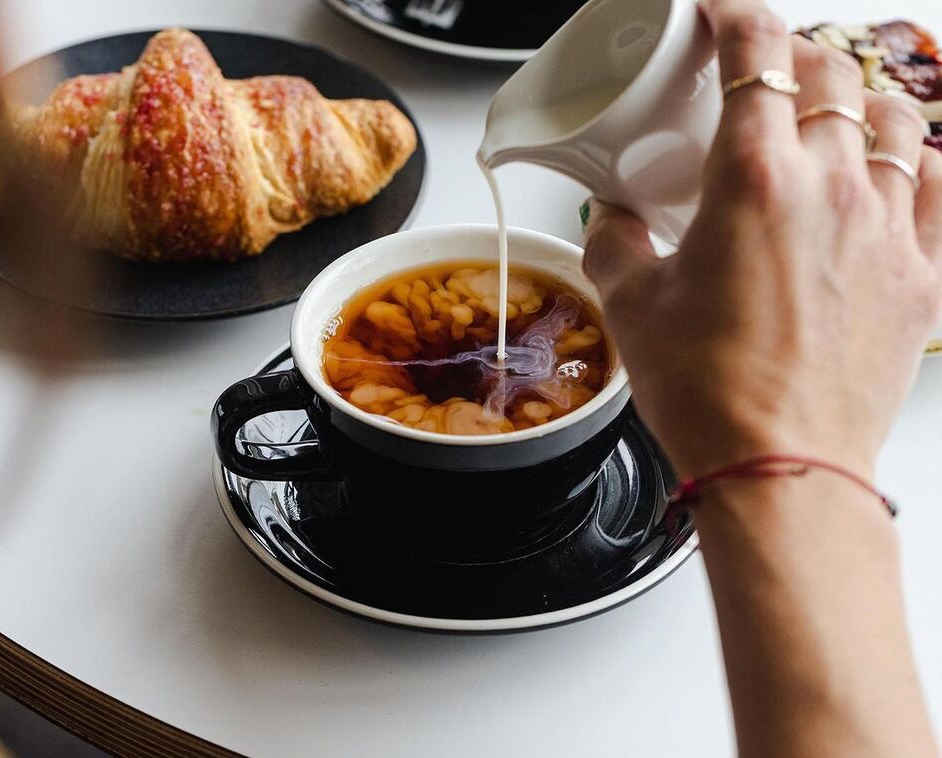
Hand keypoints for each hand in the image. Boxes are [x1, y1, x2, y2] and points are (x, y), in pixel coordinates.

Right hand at [583, 0, 941, 479]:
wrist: (777, 466)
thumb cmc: (709, 391)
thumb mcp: (632, 305)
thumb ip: (616, 242)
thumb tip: (614, 220)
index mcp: (753, 182)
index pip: (757, 51)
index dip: (736, 12)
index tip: (720, 12)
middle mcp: (832, 189)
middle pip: (831, 72)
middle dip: (793, 54)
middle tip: (764, 72)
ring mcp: (887, 229)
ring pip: (896, 119)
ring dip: (859, 99)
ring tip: (831, 112)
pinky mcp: (919, 276)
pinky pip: (940, 188)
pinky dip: (919, 162)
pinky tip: (897, 169)